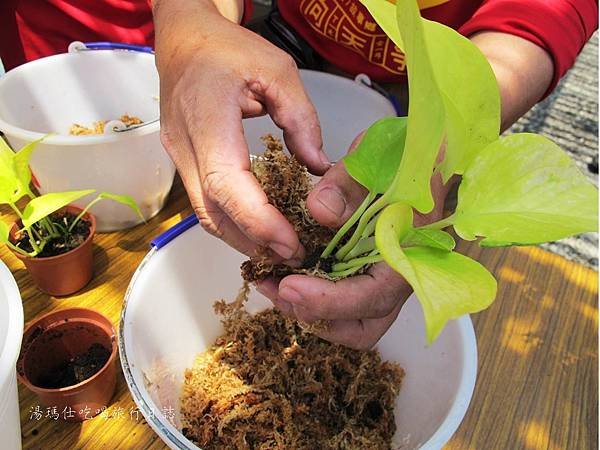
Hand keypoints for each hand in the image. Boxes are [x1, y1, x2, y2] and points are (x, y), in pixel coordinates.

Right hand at [154, 0, 329, 260]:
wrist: (183, 42)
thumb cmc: (228, 50)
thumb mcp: (277, 71)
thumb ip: (301, 120)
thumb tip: (317, 167)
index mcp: (206, 117)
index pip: (226, 184)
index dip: (258, 220)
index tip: (290, 242)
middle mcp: (184, 146)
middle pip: (213, 213)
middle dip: (254, 241)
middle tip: (294, 255)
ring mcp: (177, 158)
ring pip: (206, 215)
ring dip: (241, 238)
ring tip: (280, 248)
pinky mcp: (181, 164)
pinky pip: (204, 204)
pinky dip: (231, 222)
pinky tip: (257, 227)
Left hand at [258, 134, 448, 348]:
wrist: (419, 155)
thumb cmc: (403, 156)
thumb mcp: (376, 159)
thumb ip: (348, 184)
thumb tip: (319, 210)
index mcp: (410, 251)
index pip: (372, 296)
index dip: (328, 300)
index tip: (289, 285)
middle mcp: (399, 276)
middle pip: (362, 326)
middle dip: (316, 316)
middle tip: (277, 288)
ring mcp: (383, 280)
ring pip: (351, 322)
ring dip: (309, 312)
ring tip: (272, 283)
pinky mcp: (366, 275)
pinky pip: (340, 303)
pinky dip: (310, 299)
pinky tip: (282, 276)